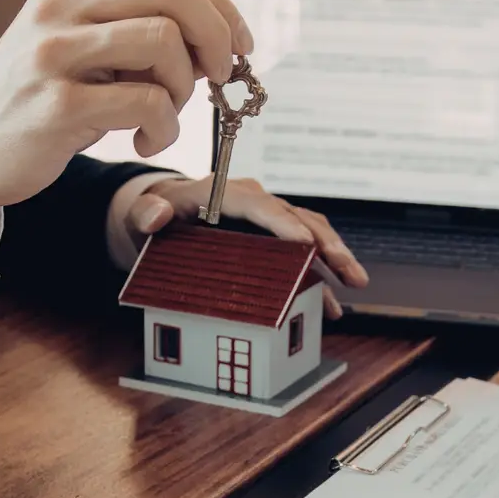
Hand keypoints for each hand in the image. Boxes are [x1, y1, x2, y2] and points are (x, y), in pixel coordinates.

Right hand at [0, 0, 250, 237]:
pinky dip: (164, 128)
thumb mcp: (83, 52)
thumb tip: (215, 41)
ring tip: (166, 114)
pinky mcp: (57, 106)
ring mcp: (54, 55)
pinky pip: (146, 103)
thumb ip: (138, 38)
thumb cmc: (38, 102)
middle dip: (215, 36)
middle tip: (218, 77)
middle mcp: (59, 8)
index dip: (219, 7)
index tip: (238, 44)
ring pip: (163, 43)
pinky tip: (145, 140)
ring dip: (184, 88)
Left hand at [124, 177, 370, 317]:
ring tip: (355, 284)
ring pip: (309, 234)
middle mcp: (254, 202)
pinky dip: (320, 277)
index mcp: (224, 192)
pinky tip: (334, 305)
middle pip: (297, 219)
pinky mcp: (274, 240)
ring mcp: (268, 221)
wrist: (164, 215)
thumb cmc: (156, 214)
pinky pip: (304, 254)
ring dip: (334, 259)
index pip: (258, 204)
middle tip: (349, 271)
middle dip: (326, 245)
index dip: (282, 223)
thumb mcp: (143, 213)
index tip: (305, 244)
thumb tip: (157, 214)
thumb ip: (147, 213)